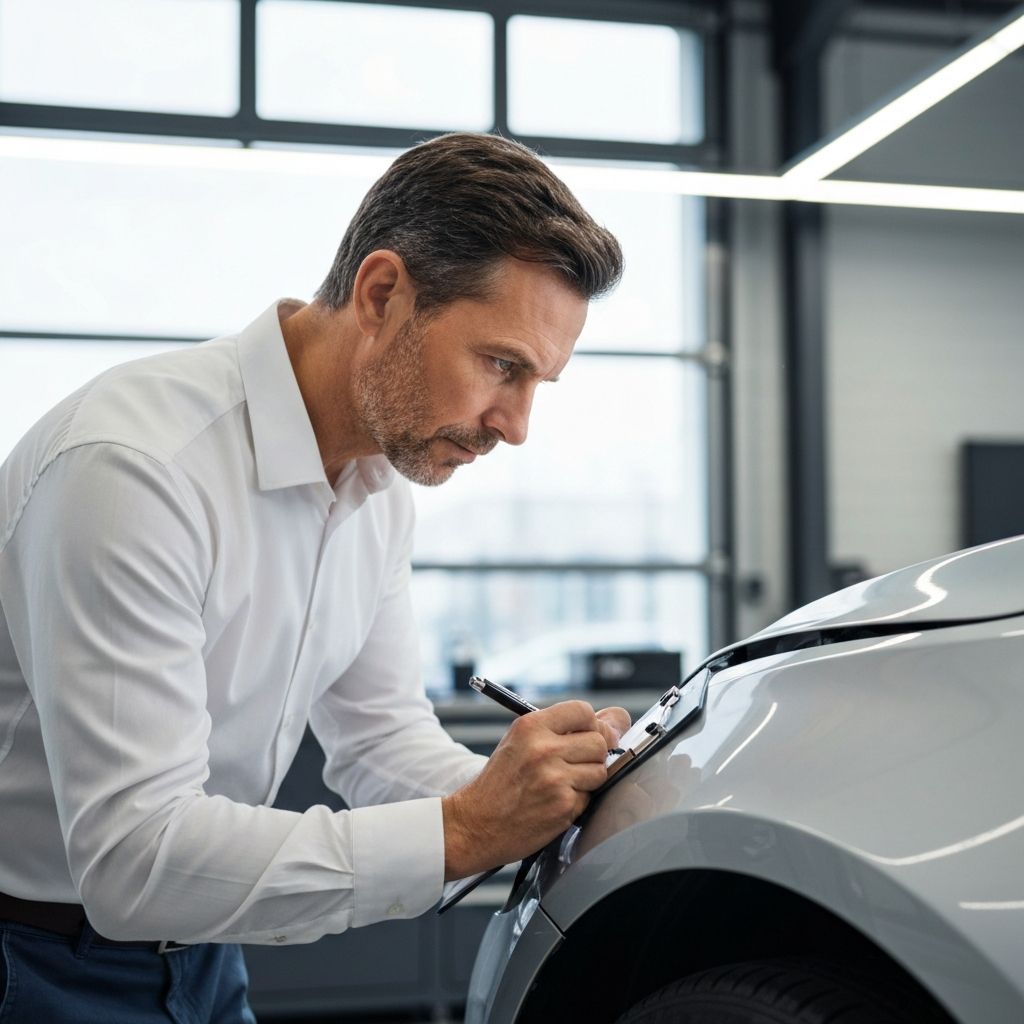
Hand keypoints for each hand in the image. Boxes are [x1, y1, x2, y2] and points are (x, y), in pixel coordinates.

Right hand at [442, 700, 630, 879]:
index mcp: (531, 726)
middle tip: (575, 763)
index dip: (591, 723)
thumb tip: (614, 719)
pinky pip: (590, 797)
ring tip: (562, 783)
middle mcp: (544, 749)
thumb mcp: (521, 741)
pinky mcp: (563, 806)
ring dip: (588, 779)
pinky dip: (577, 800)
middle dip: (593, 754)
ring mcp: (555, 779)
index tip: (586, 734)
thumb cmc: (501, 781)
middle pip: (599, 741)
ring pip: (600, 770)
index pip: (583, 711)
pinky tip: (555, 801)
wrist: (477, 822)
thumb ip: (561, 728)